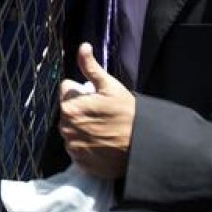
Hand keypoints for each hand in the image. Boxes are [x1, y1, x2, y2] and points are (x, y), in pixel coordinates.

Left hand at [58, 43, 134, 179]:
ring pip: (73, 131)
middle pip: (68, 112)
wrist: (144, 145)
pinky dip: (88, 147)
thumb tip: (83, 47)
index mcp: (69, 108)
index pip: (66, 91)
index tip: (97, 98)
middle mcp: (66, 129)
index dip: (82, 91)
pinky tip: (103, 145)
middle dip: (81, 110)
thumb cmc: (128, 113)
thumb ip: (90, 67)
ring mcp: (73, 148)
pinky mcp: (82, 164)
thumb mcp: (110, 86)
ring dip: (83, 129)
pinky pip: (79, 150)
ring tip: (104, 130)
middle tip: (102, 114)